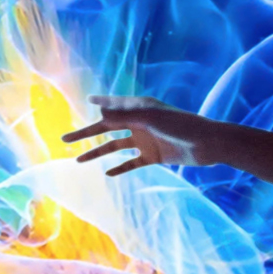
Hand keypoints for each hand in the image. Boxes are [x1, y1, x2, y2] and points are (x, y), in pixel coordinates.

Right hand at [63, 95, 220, 175]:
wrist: (207, 145)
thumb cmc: (181, 126)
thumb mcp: (150, 119)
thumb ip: (125, 116)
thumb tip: (99, 112)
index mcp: (140, 108)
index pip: (114, 105)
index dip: (100, 102)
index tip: (86, 100)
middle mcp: (140, 122)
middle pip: (107, 128)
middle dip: (86, 133)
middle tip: (65, 139)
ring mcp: (146, 140)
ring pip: (116, 146)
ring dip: (98, 152)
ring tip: (78, 160)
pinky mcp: (154, 156)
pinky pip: (132, 162)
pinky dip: (121, 167)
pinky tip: (108, 173)